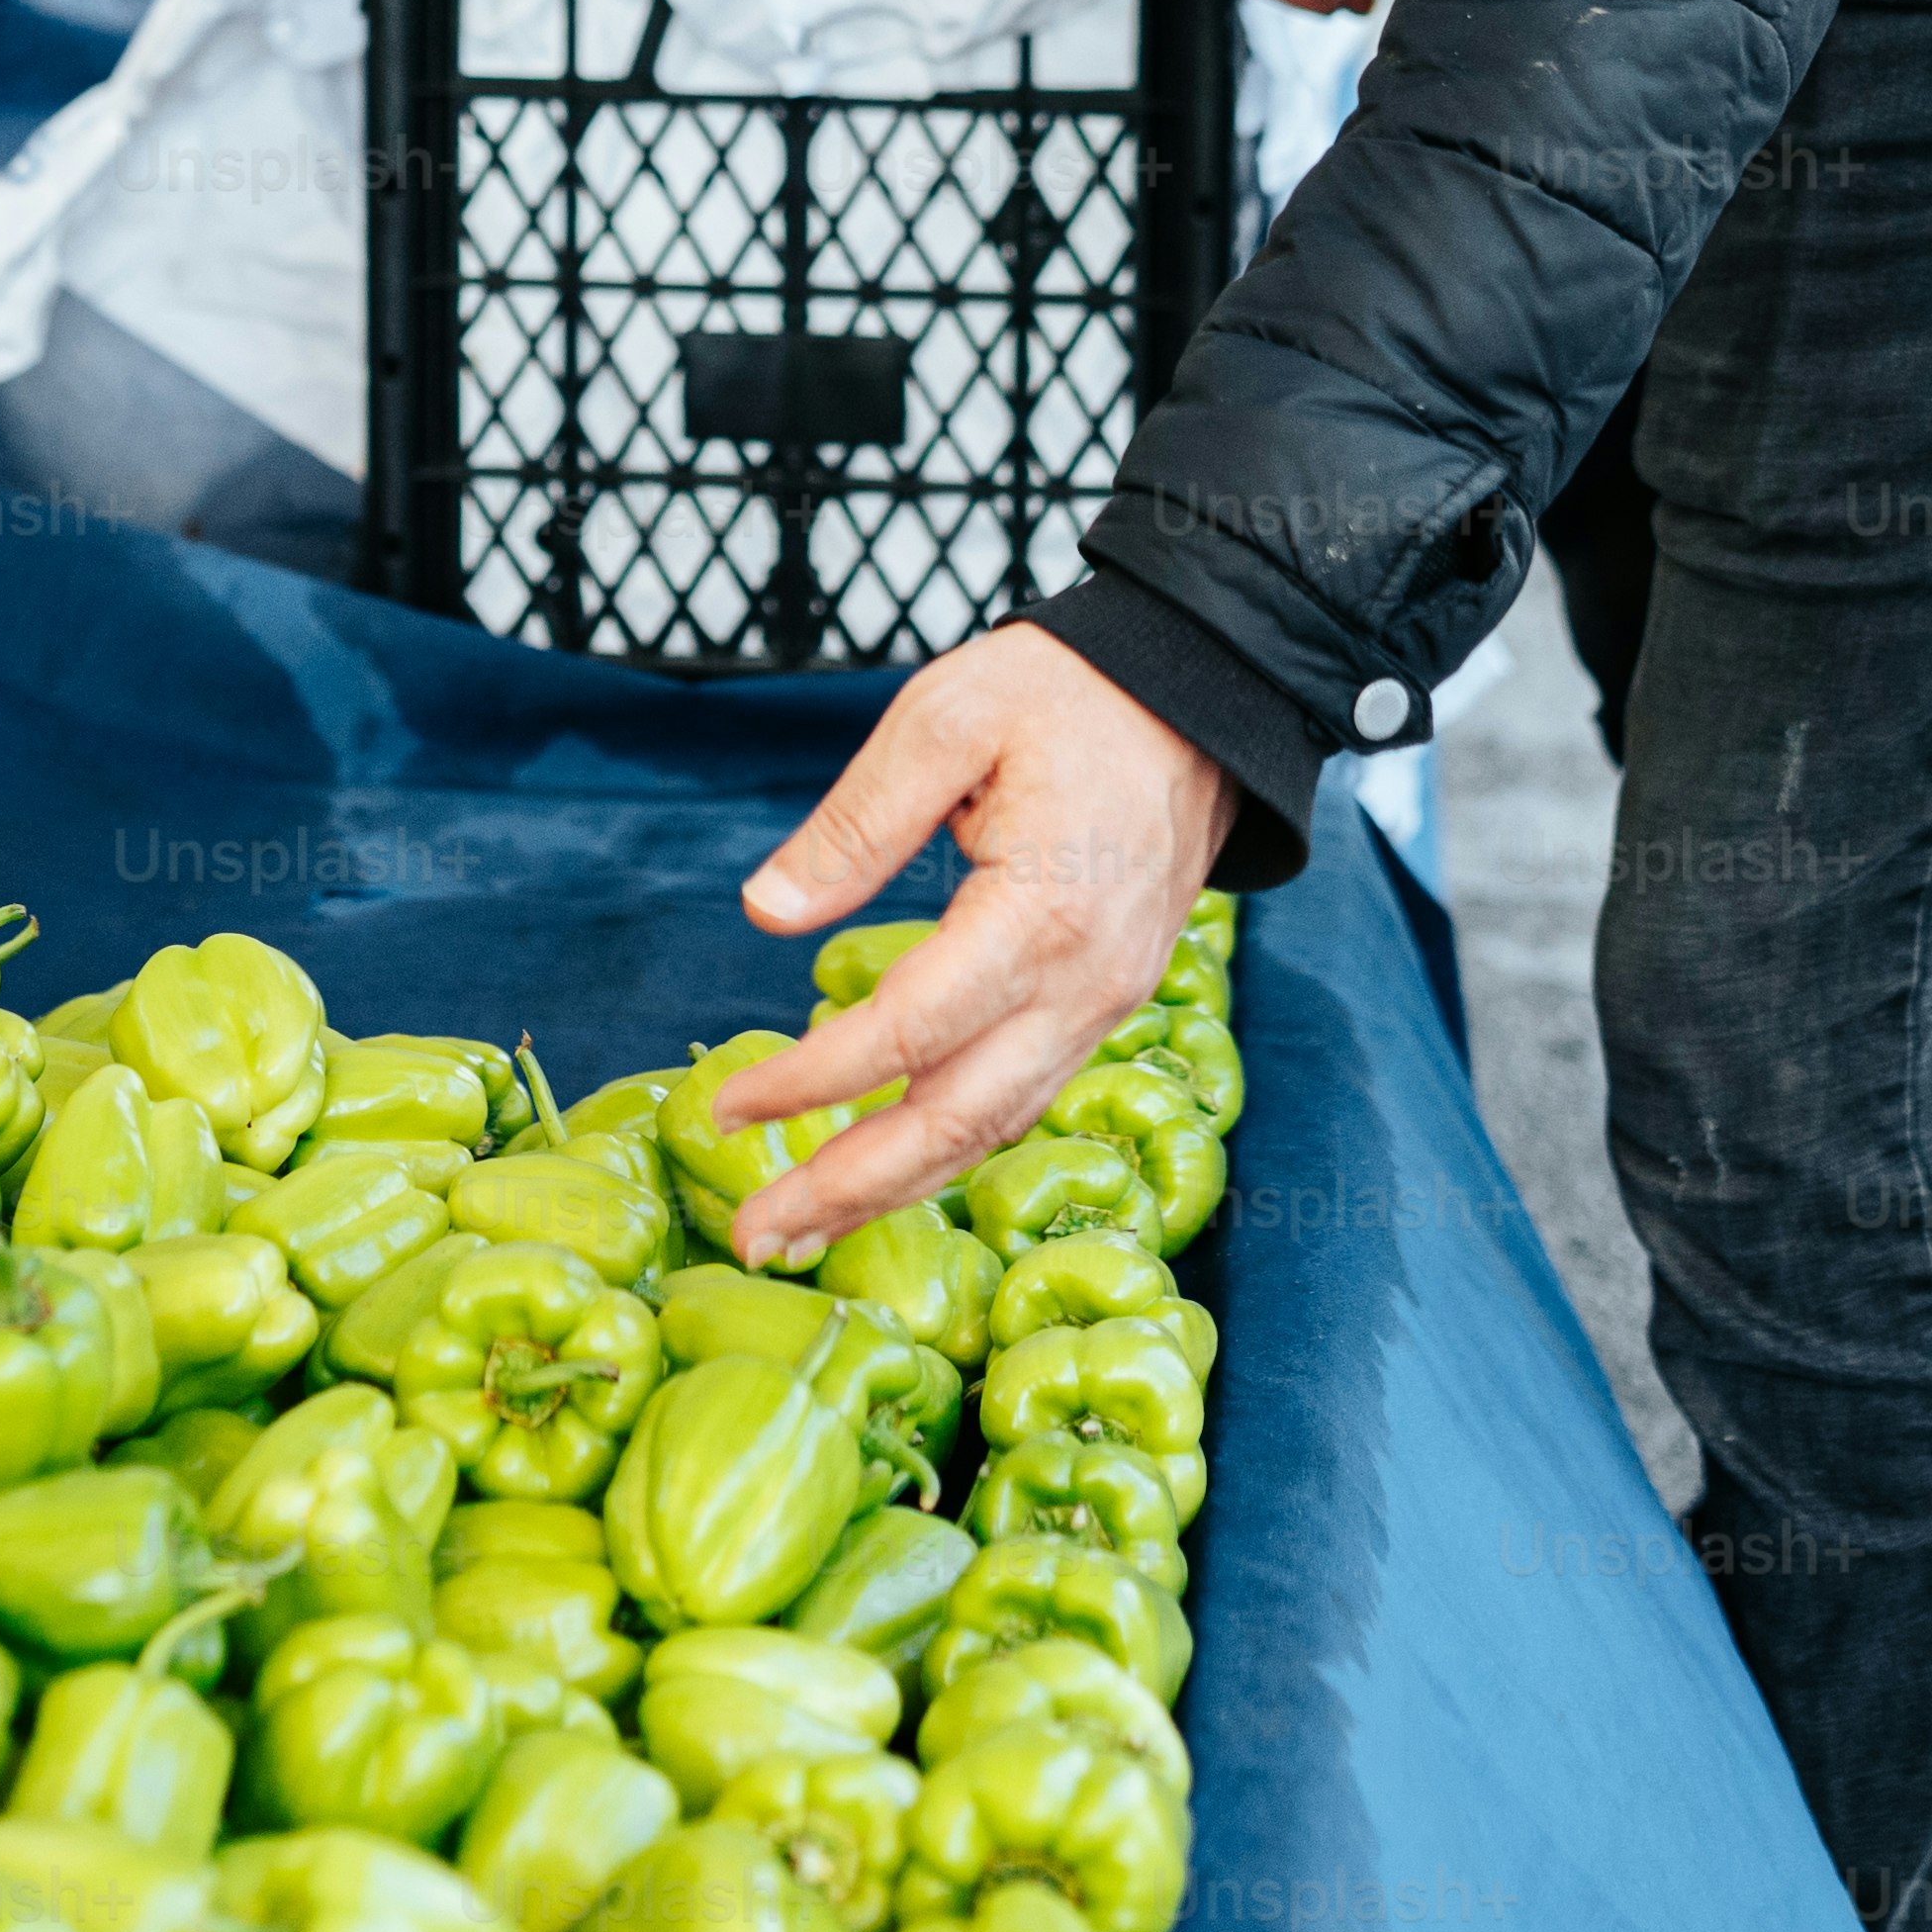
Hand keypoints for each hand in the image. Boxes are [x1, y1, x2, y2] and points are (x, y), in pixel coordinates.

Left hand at [711, 621, 1235, 1255]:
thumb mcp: (947, 717)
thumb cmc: (1070, 694)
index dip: (811, 1081)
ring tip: (802, 1231)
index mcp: (1039, 914)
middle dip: (850, 1190)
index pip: (905, 1032)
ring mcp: (1107, 1004)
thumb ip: (856, 822)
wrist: (1202, 698)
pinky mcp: (1108, 1004)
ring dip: (897, 1189)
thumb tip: (765, 911)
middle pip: (956, 1120)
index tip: (728, 1104)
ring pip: (993, 1128)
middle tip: (756, 1237)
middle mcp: (1084, 984)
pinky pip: (1023, 1097)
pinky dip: (952, 1147)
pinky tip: (889, 1167)